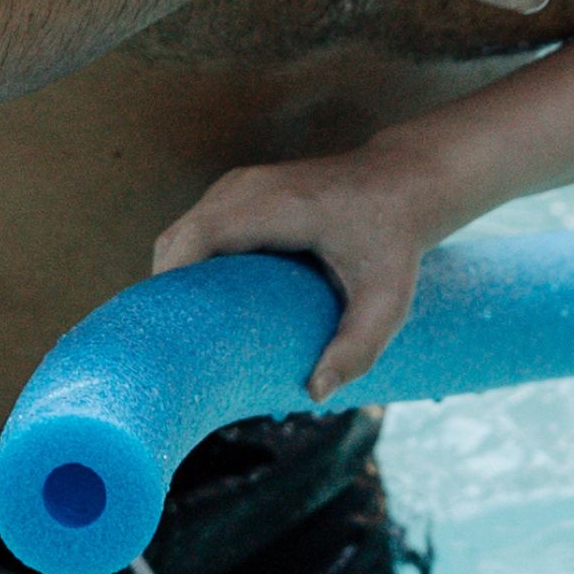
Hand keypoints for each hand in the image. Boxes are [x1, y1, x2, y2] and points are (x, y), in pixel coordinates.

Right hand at [155, 147, 448, 396]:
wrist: (407, 181)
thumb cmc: (396, 240)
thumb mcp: (387, 298)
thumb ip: (359, 346)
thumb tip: (317, 392)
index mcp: (277, 206)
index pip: (198, 238)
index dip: (172, 283)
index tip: (167, 333)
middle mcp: (250, 186)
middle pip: (178, 239)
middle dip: (168, 292)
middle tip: (175, 349)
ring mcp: (242, 183)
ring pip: (182, 232)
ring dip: (177, 279)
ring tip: (186, 332)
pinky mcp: (242, 189)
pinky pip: (198, 226)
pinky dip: (190, 262)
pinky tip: (202, 304)